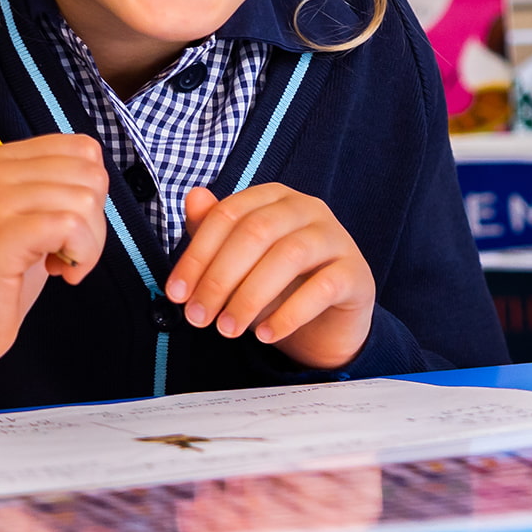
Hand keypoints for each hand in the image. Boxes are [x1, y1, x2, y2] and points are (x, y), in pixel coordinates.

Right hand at [0, 136, 107, 387]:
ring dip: (89, 243)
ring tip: (61, 264)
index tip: (69, 226)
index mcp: (0, 160)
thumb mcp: (30, 216)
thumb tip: (99, 174)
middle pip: (90, 173)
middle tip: (67, 250)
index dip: (93, 192)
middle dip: (96, 219)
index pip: (82, 149)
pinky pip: (70, 226)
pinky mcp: (0, 234)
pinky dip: (81, 255)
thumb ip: (58, 186)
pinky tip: (59, 273)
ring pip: (85, 200)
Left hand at [166, 184, 375, 369]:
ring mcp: (336, 238)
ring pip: (289, 255)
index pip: (229, 214)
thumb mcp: (239, 261)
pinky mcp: (355, 273)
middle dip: (219, 278)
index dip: (197, 255)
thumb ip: (213, 230)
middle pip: (256, 232)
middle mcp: (308, 209)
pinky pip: (322, 287)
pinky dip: (289, 314)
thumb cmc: (280, 285)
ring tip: (228, 329)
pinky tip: (266, 335)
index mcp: (275, 198)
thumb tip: (193, 197)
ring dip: (250, 297)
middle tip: (199, 317)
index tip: (177, 293)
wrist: (327, 322)